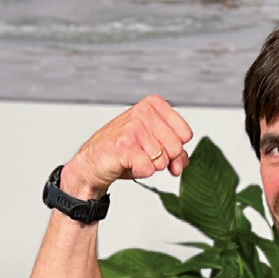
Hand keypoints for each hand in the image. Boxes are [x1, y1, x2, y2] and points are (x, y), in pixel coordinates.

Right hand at [63, 95, 192, 198]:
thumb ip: (175, 150)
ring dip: (148, 166)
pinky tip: (127, 163)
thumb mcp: (153, 144)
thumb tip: (182, 163)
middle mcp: (143, 112)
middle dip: (163, 160)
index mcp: (153, 105)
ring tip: (132, 157)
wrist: (92, 163)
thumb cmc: (123, 151)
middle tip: (144, 156)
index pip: (186, 134)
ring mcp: (133, 128)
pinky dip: (139, 172)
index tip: (160, 149)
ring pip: (162, 160)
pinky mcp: (124, 146)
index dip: (176, 149)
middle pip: (176, 148)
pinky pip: (149, 169)